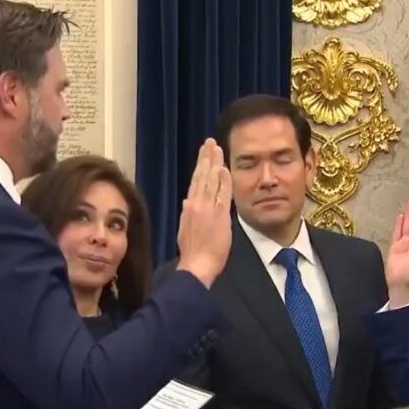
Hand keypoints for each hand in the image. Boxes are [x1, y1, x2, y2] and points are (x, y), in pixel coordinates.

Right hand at [177, 138, 231, 287]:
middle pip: (202, 176)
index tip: (203, 154)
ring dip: (214, 163)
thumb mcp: (184, 230)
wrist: (196, 266)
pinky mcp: (218, 216)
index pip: (195, 182)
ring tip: (217, 148)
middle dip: (206, 158)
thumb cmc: (192, 253)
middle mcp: (196, 205)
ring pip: (211, 181)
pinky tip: (224, 168)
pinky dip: (223, 181)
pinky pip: (222, 194)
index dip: (200, 166)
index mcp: (188, 208)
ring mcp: (207, 209)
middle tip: (210, 142)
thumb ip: (187, 214)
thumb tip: (186, 201)